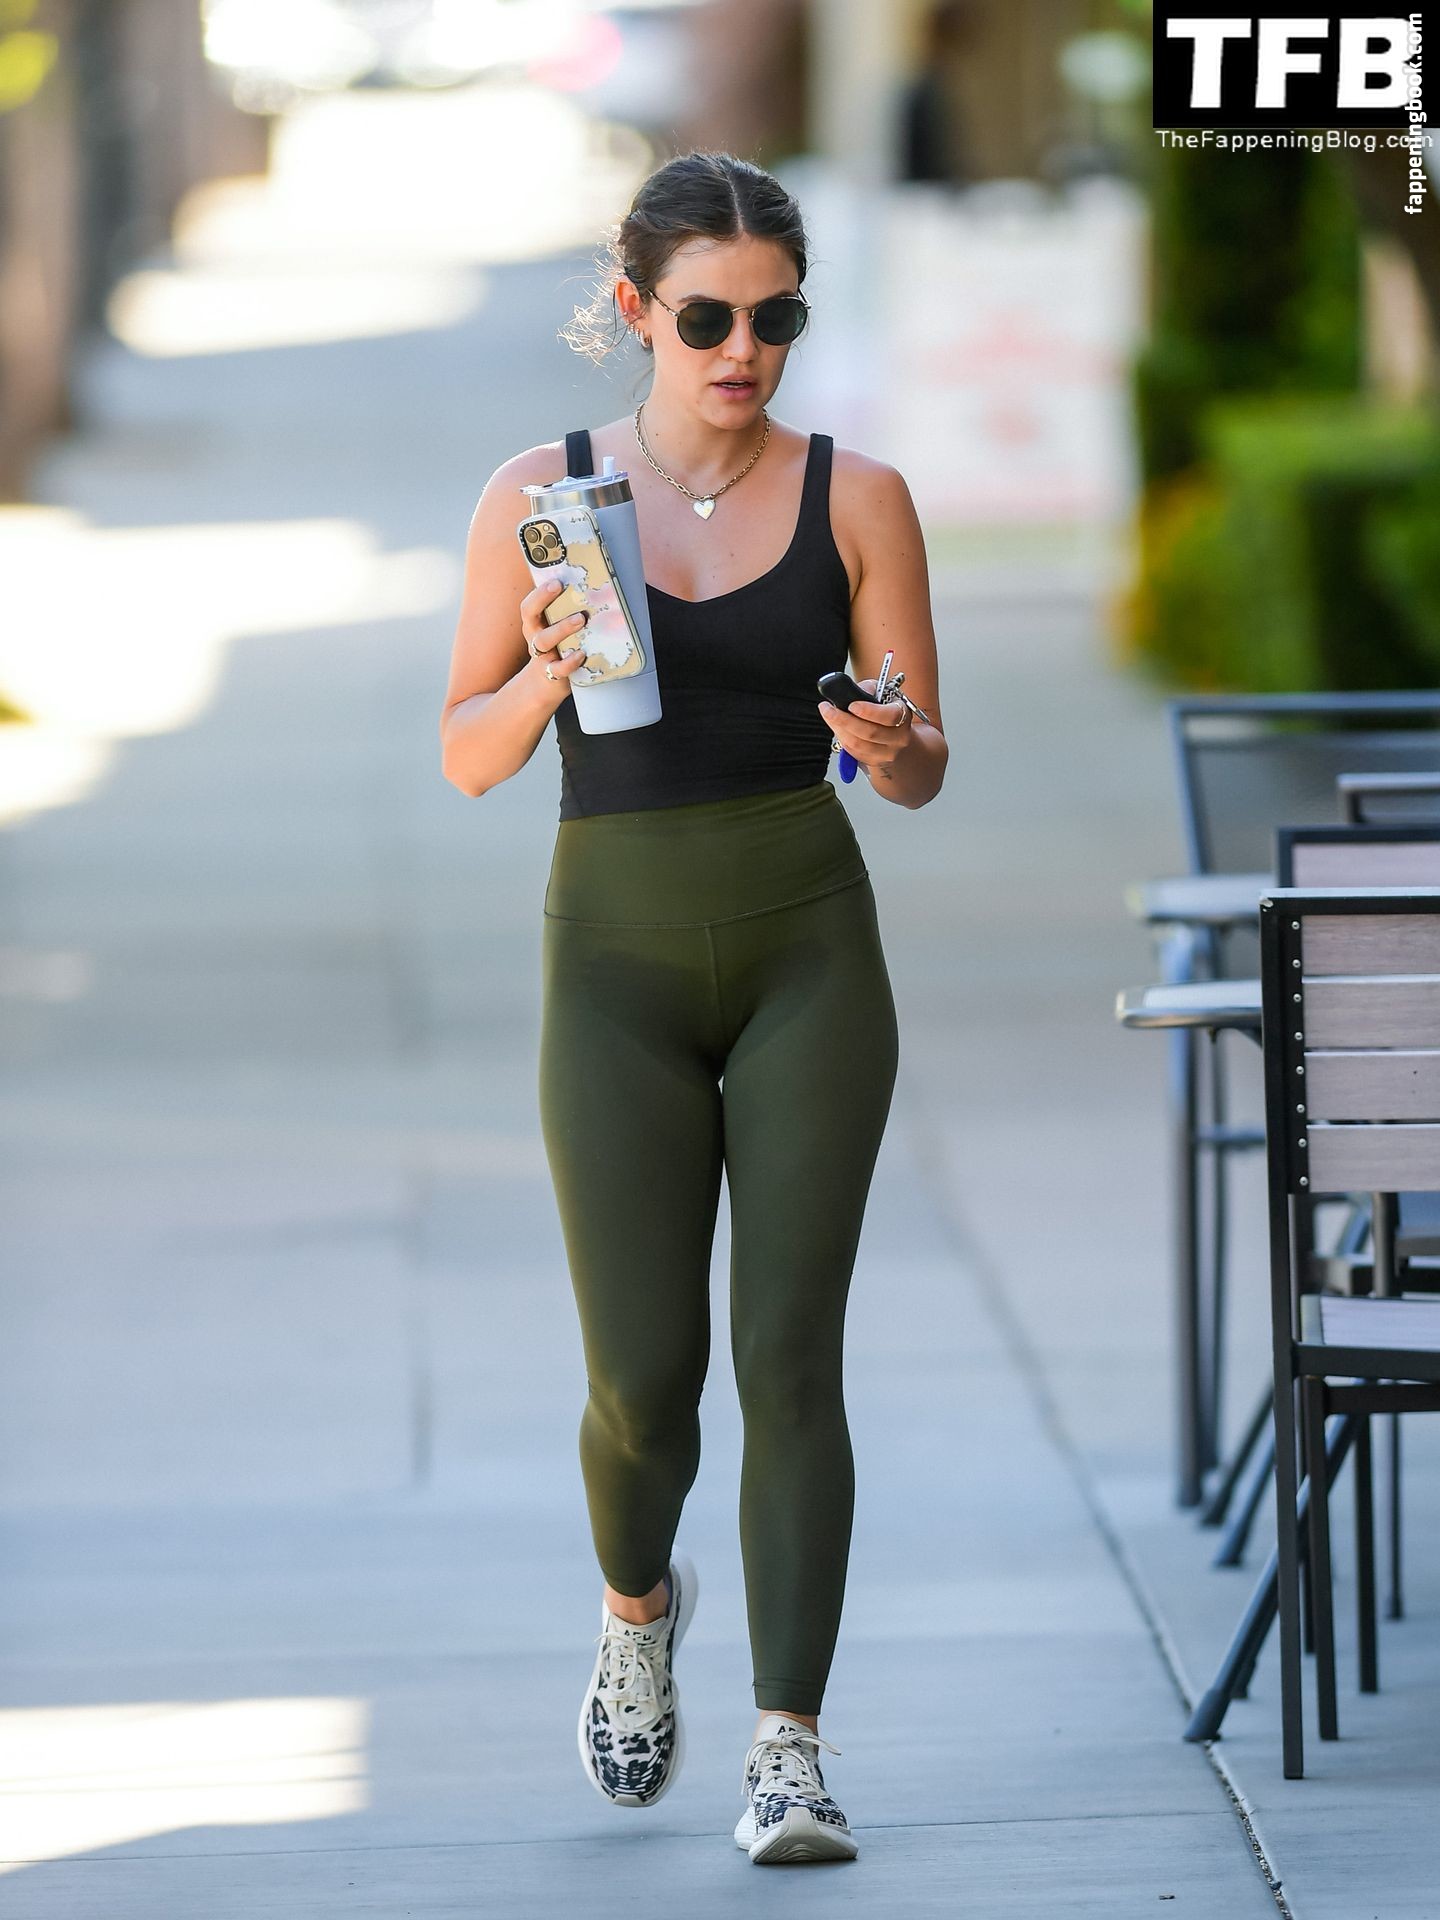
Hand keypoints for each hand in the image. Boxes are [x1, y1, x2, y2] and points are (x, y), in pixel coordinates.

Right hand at [521, 579, 590, 697]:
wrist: (546, 684)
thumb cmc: (557, 650)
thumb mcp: (557, 631)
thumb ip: (566, 614)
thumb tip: (592, 591)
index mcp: (535, 624)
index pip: (529, 605)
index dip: (539, 592)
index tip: (555, 581)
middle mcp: (535, 637)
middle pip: (531, 617)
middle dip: (543, 600)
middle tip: (561, 588)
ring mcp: (542, 656)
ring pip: (544, 640)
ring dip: (561, 627)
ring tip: (580, 619)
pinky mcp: (551, 674)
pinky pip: (557, 668)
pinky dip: (569, 661)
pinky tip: (581, 653)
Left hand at [817, 677, 912, 780]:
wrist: (895, 734)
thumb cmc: (885, 709)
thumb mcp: (880, 692)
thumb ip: (867, 689)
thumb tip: (849, 691)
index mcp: (903, 714)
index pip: (889, 716)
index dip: (869, 711)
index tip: (852, 705)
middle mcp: (898, 737)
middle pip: (870, 733)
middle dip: (844, 719)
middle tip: (827, 709)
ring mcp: (887, 752)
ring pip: (858, 744)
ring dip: (838, 729)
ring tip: (828, 715)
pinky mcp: (875, 762)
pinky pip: (853, 752)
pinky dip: (841, 739)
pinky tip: (836, 728)